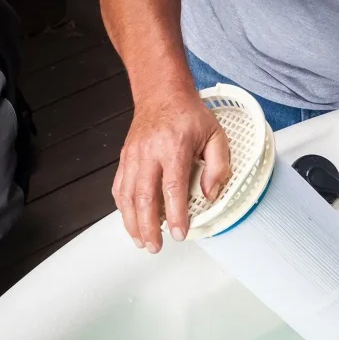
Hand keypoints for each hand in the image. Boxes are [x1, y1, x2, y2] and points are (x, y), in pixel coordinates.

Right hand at [113, 89, 229, 251]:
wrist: (162, 93)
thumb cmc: (190, 115)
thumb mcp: (216, 136)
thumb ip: (218, 166)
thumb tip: (210, 195)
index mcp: (173, 148)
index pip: (172, 188)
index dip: (175, 214)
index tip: (179, 233)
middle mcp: (149, 153)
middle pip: (144, 197)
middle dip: (148, 226)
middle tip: (155, 246)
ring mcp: (133, 155)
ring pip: (127, 195)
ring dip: (132, 222)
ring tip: (141, 241)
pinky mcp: (125, 157)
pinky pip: (119, 186)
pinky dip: (123, 207)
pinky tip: (130, 221)